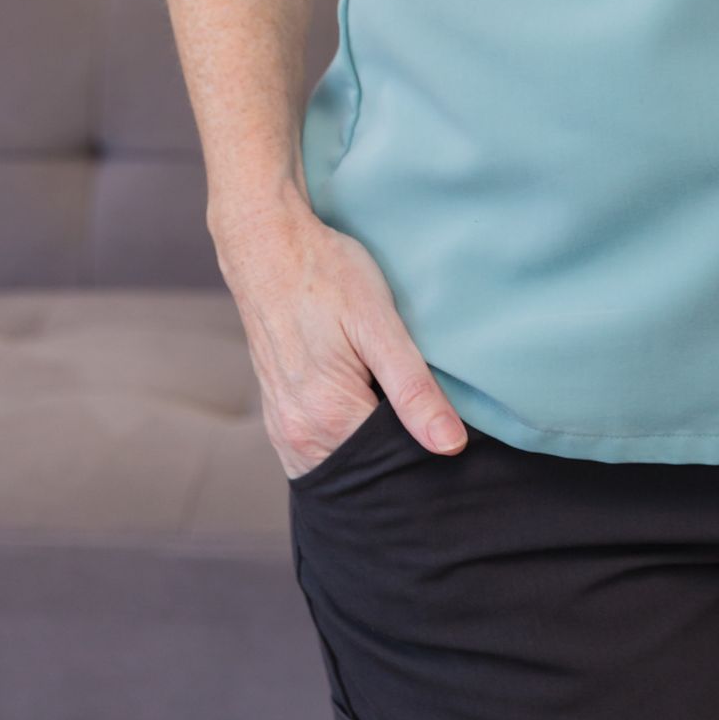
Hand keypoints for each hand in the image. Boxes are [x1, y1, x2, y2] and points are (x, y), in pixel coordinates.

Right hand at [211, 187, 469, 476]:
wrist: (268, 248)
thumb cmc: (327, 276)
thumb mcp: (379, 324)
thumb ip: (414, 390)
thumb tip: (450, 446)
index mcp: (329, 420)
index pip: (394, 464)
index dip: (426, 446)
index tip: (440, 417)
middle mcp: (300, 437)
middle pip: (366, 471)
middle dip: (397, 451)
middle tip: (417, 402)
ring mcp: (283, 430)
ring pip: (343, 465)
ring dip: (370, 447)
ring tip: (390, 400)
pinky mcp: (277, 417)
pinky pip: (319, 452)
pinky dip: (345, 441)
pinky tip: (362, 406)